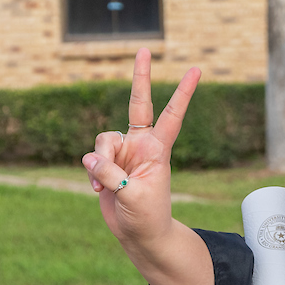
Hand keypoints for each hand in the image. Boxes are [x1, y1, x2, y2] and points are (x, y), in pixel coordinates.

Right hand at [81, 48, 200, 251]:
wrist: (139, 234)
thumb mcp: (131, 196)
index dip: (182, 92)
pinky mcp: (106, 164)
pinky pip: (90, 158)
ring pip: (102, 140)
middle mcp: (141, 144)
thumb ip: (110, 174)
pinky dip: (91, 173)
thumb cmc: (147, 216)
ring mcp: (123, 152)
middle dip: (140, 77)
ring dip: (98, 162)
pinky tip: (98, 190)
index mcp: (158, 148)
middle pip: (138, 104)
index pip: (172, 115)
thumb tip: (89, 159)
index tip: (196, 69)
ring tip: (105, 185)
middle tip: (143, 50)